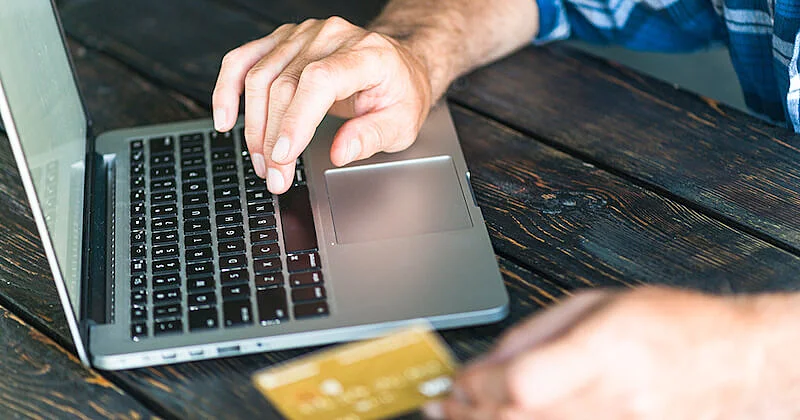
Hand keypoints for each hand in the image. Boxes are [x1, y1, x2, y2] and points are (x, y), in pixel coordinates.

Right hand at [212, 17, 432, 193]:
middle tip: (276, 177)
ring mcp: (304, 35)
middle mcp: (331, 37)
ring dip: (253, 126)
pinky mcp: (284, 40)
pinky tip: (224, 118)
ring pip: (259, 76)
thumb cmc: (400, 93)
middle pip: (284, 84)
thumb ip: (372, 136)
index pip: (319, 80)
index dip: (296, 119)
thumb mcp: (403, 123)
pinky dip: (227, 89)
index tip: (284, 156)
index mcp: (366, 54)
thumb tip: (340, 152)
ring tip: (262, 163)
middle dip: (273, 139)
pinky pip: (244, 59)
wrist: (399, 65)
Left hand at [426, 287, 798, 418]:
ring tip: (463, 416)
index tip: (456, 379)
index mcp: (604, 351)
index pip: (520, 382)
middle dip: (468, 415)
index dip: (476, 386)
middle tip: (444, 405)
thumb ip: (533, 335)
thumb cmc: (671, 327)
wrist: (733, 364)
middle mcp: (611, 399)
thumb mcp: (595, 305)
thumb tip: (484, 363)